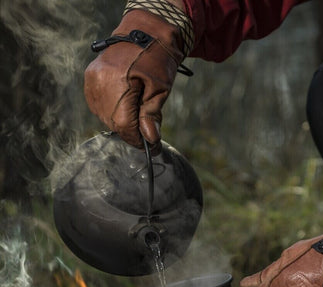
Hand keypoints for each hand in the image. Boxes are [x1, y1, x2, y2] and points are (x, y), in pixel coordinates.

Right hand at [84, 9, 186, 149]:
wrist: (145, 30)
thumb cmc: (157, 57)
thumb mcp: (160, 88)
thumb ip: (151, 116)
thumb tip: (150, 141)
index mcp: (116, 82)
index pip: (123, 124)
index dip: (138, 140)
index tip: (153, 148)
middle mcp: (98, 82)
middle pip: (113, 122)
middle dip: (132, 131)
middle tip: (149, 133)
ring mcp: (91, 79)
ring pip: (105, 117)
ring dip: (122, 122)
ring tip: (140, 114)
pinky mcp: (90, 78)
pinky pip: (99, 105)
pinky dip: (113, 111)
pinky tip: (126, 105)